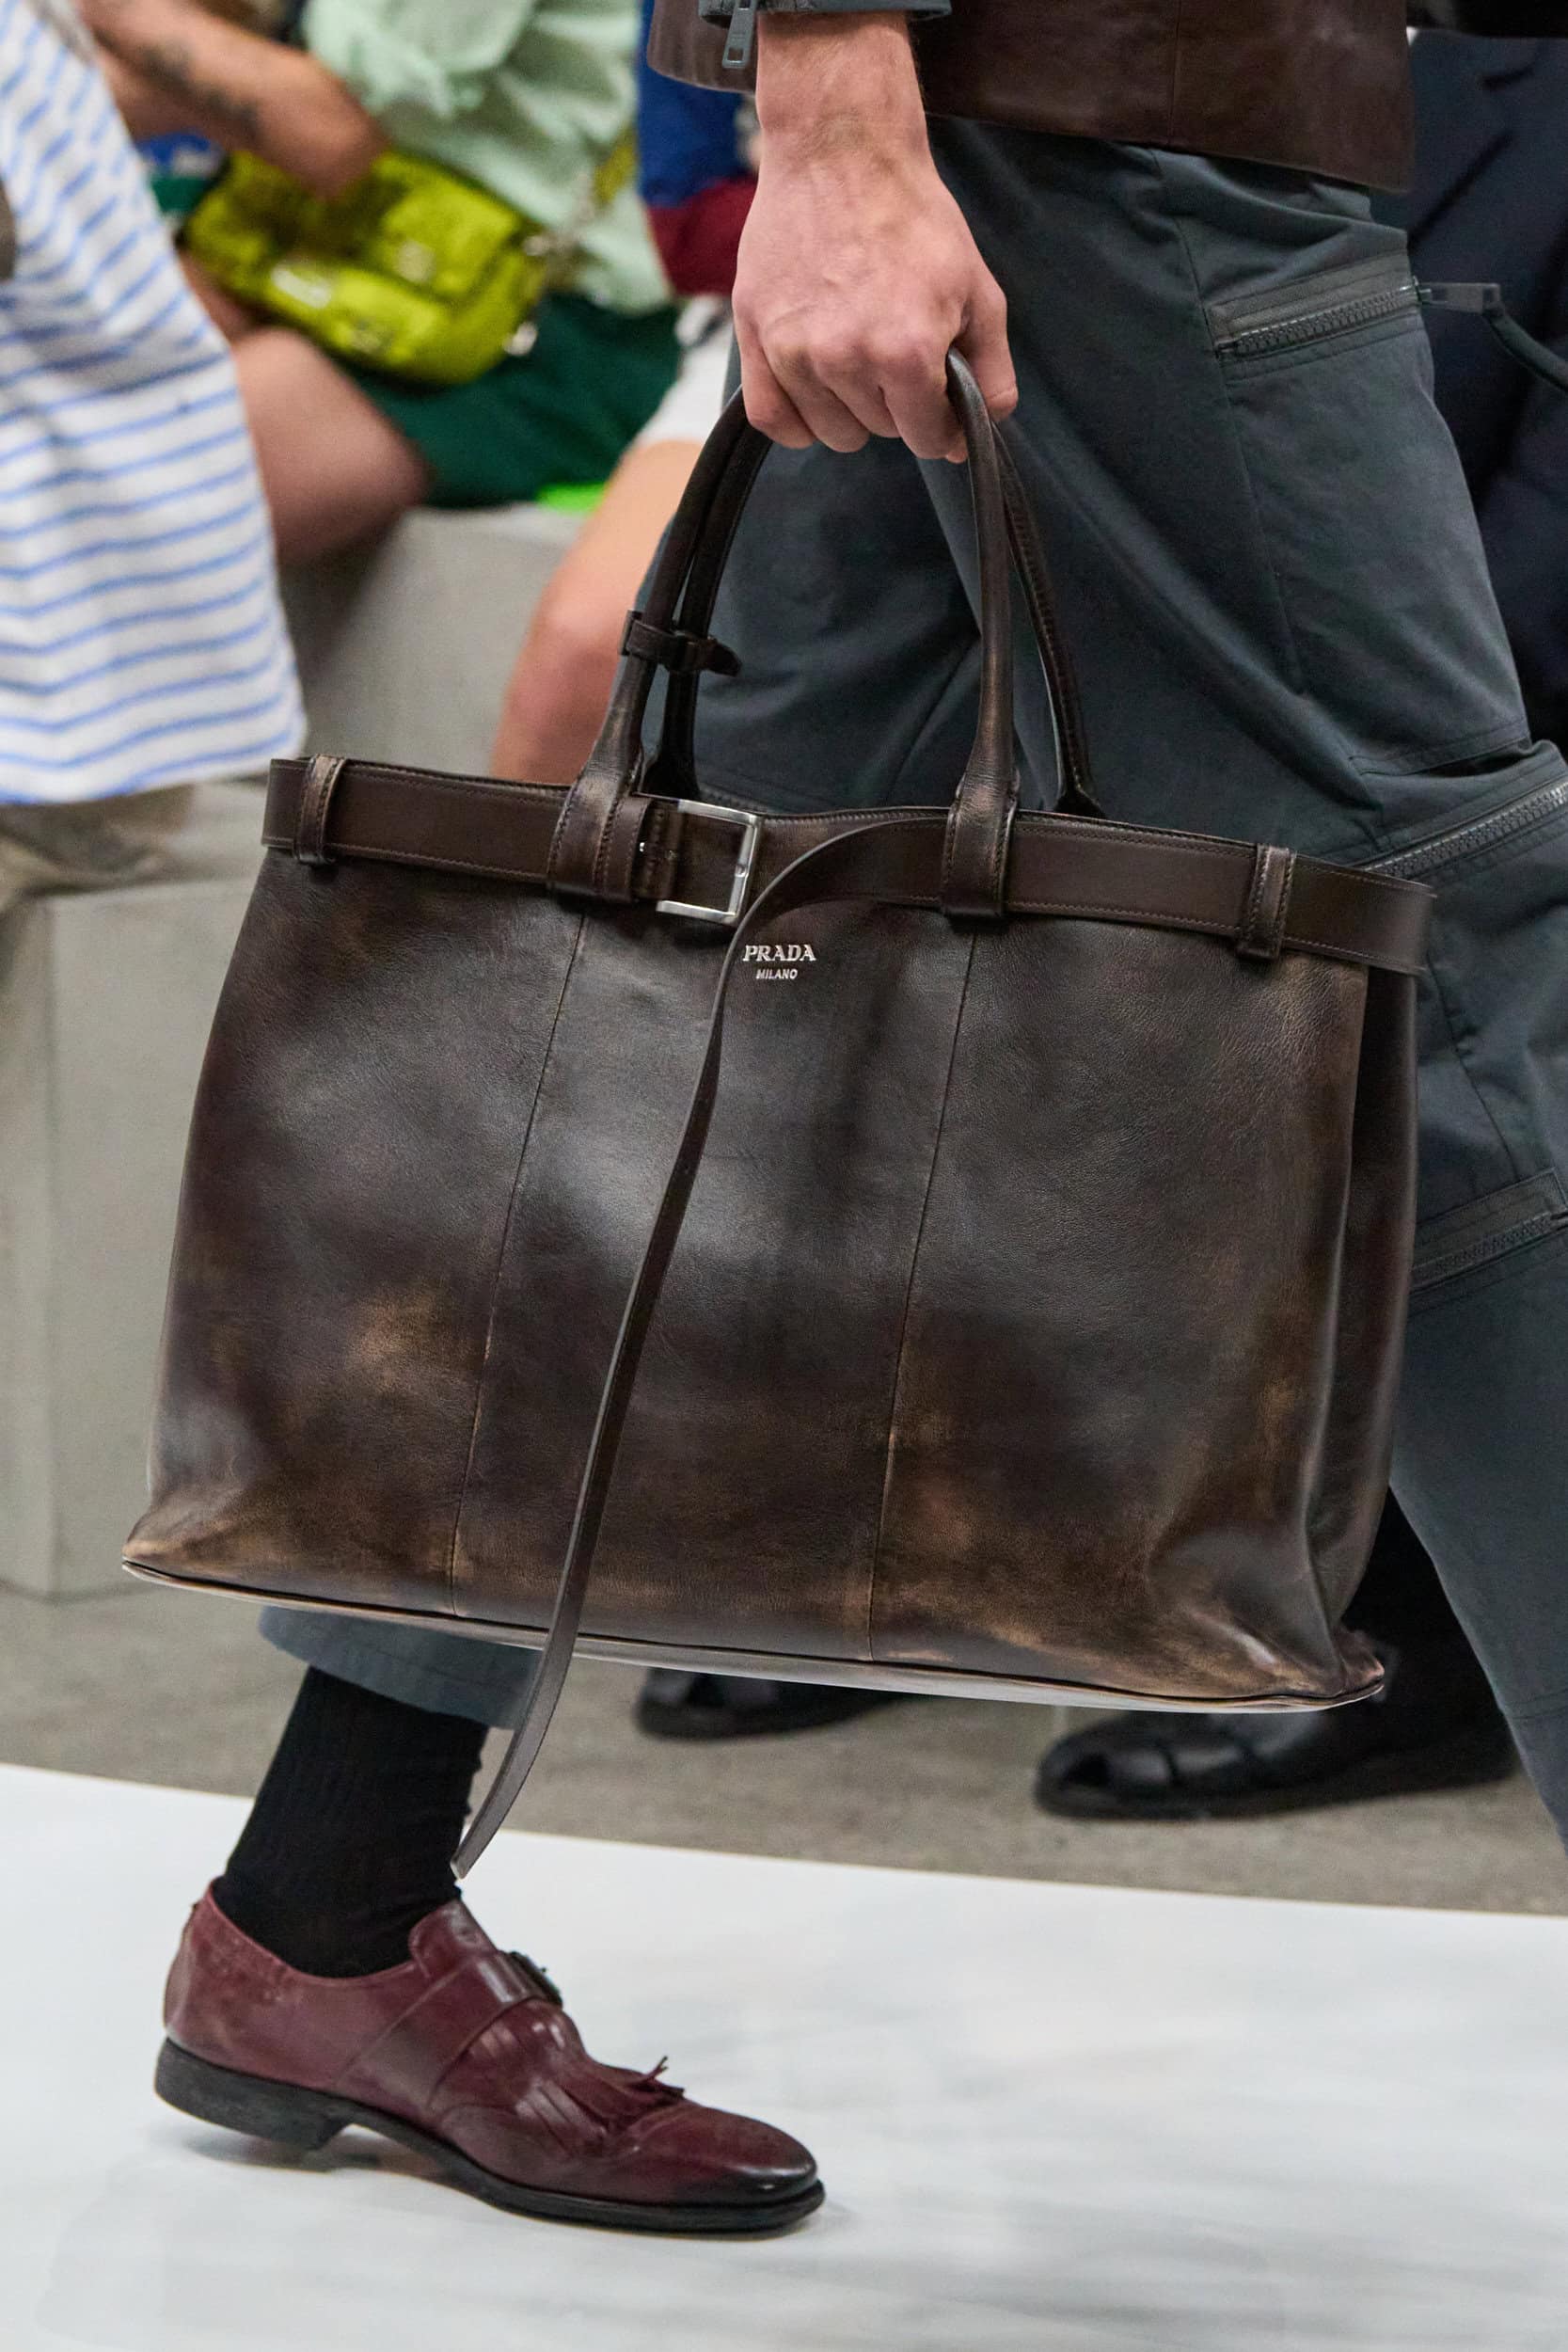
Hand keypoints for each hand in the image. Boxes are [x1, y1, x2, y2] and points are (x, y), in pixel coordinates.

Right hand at [734, 12, 1014, 460]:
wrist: (840, 150)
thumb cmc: (913, 216)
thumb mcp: (978, 288)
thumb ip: (991, 367)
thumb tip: (984, 429)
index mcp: (906, 352)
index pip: (926, 437)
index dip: (941, 427)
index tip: (939, 406)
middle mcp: (846, 359)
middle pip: (879, 431)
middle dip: (897, 405)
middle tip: (896, 353)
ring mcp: (794, 350)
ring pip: (830, 430)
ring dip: (850, 409)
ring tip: (858, 356)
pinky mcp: (755, 336)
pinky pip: (774, 419)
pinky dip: (797, 421)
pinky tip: (817, 395)